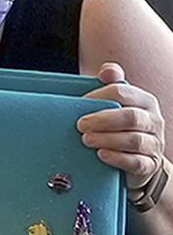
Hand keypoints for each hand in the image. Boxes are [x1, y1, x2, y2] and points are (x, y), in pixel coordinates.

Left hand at [80, 62, 166, 190]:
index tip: (80, 103)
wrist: (138, 160)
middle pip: (130, 117)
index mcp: (145, 101)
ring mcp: (154, 143)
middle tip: (80, 124)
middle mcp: (153, 121)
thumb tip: (106, 70)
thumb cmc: (121, 127)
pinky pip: (136, 161)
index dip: (99, 96)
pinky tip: (101, 154)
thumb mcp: (116, 105)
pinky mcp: (149, 164)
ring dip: (106, 139)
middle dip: (103, 120)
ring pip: (133, 140)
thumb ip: (111, 85)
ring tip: (86, 139)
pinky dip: (117, 158)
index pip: (123, 92)